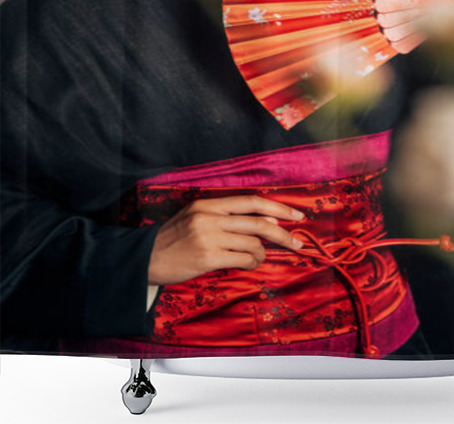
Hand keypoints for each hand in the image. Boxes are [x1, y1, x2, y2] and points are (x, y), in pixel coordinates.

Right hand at [147, 195, 305, 285]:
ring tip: (258, 257)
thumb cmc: (174, 239)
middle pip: (259, 223)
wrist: (144, 259)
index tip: (296, 215)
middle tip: (298, 243)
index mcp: (209, 204)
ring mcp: (209, 237)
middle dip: (283, 234)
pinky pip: (243, 259)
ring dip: (262, 253)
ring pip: (253, 243)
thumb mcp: (197, 218)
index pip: (252, 202)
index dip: (278, 208)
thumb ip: (228, 217)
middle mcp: (210, 217)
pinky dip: (253, 263)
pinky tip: (250, 264)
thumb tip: (267, 223)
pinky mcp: (207, 257)